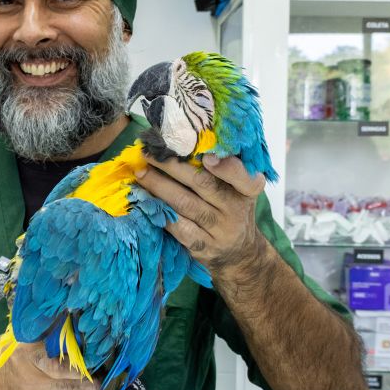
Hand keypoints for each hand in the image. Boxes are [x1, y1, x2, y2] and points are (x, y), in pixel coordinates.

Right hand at [0, 338, 97, 389]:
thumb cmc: (4, 357)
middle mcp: (35, 381)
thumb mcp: (22, 338)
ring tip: (83, 388)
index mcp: (32, 355)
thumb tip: (77, 323)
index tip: (93, 359)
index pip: (71, 362)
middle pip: (81, 384)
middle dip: (91, 380)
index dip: (87, 362)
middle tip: (92, 375)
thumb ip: (48, 334)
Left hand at [134, 153, 272, 280]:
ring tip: (140, 173)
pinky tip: (144, 199)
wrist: (239, 253)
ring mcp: (218, 231)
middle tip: (150, 152)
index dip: (227, 168)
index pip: (244, 178)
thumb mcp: (239, 188)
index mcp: (248, 191)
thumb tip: (193, 137)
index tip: (207, 157)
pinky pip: (177, 227)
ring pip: (185, 204)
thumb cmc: (232, 208)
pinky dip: (159, 211)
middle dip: (172, 166)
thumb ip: (226, 166)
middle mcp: (236, 211)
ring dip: (159, 186)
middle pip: (203, 185)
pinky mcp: (201, 247)